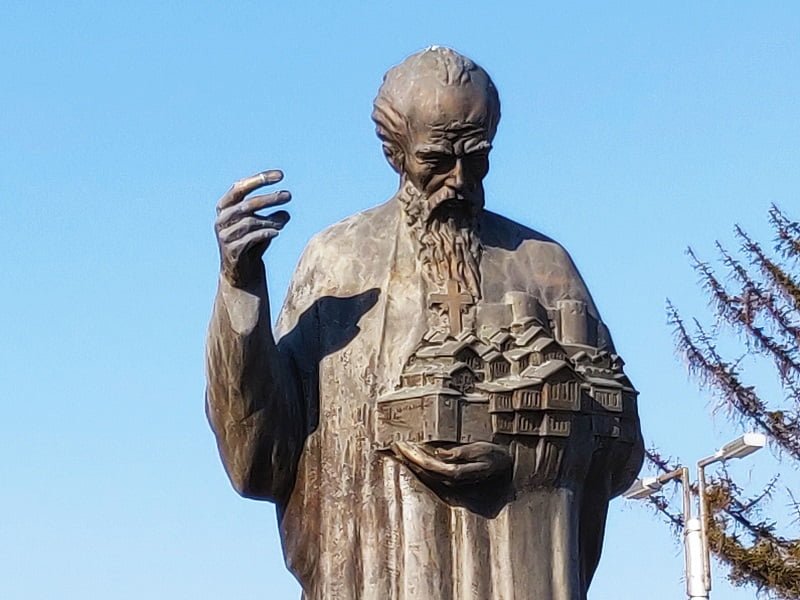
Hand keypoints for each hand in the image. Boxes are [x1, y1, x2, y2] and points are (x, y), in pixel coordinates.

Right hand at [215, 169, 290, 287]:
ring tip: (282, 223)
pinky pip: (250, 238)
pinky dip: (265, 233)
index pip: (240, 187)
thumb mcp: (265, 226)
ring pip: (250, 222)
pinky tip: (276, 233)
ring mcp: (224, 235)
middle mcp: (222, 219)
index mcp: (225, 207)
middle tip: (289, 195)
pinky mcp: (231, 250)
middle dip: (269, 198)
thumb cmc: (253, 243)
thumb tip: (285, 214)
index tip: (280, 175)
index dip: (259, 179)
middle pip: (247, 204)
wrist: (242, 272)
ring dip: (269, 220)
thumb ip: (274, 218)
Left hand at [392, 441, 511, 486]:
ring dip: (411, 462)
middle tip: (394, 445)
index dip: (415, 456)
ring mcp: (450, 480)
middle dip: (408, 458)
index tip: (402, 445)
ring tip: (399, 450)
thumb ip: (461, 453)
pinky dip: (419, 464)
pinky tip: (412, 457)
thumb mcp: (482, 451)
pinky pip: (431, 472)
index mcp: (457, 473)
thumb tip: (441, 453)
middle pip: (423, 470)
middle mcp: (451, 480)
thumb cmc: (495, 456)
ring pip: (425, 472)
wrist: (507, 466)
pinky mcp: (451, 477)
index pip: (429, 465)